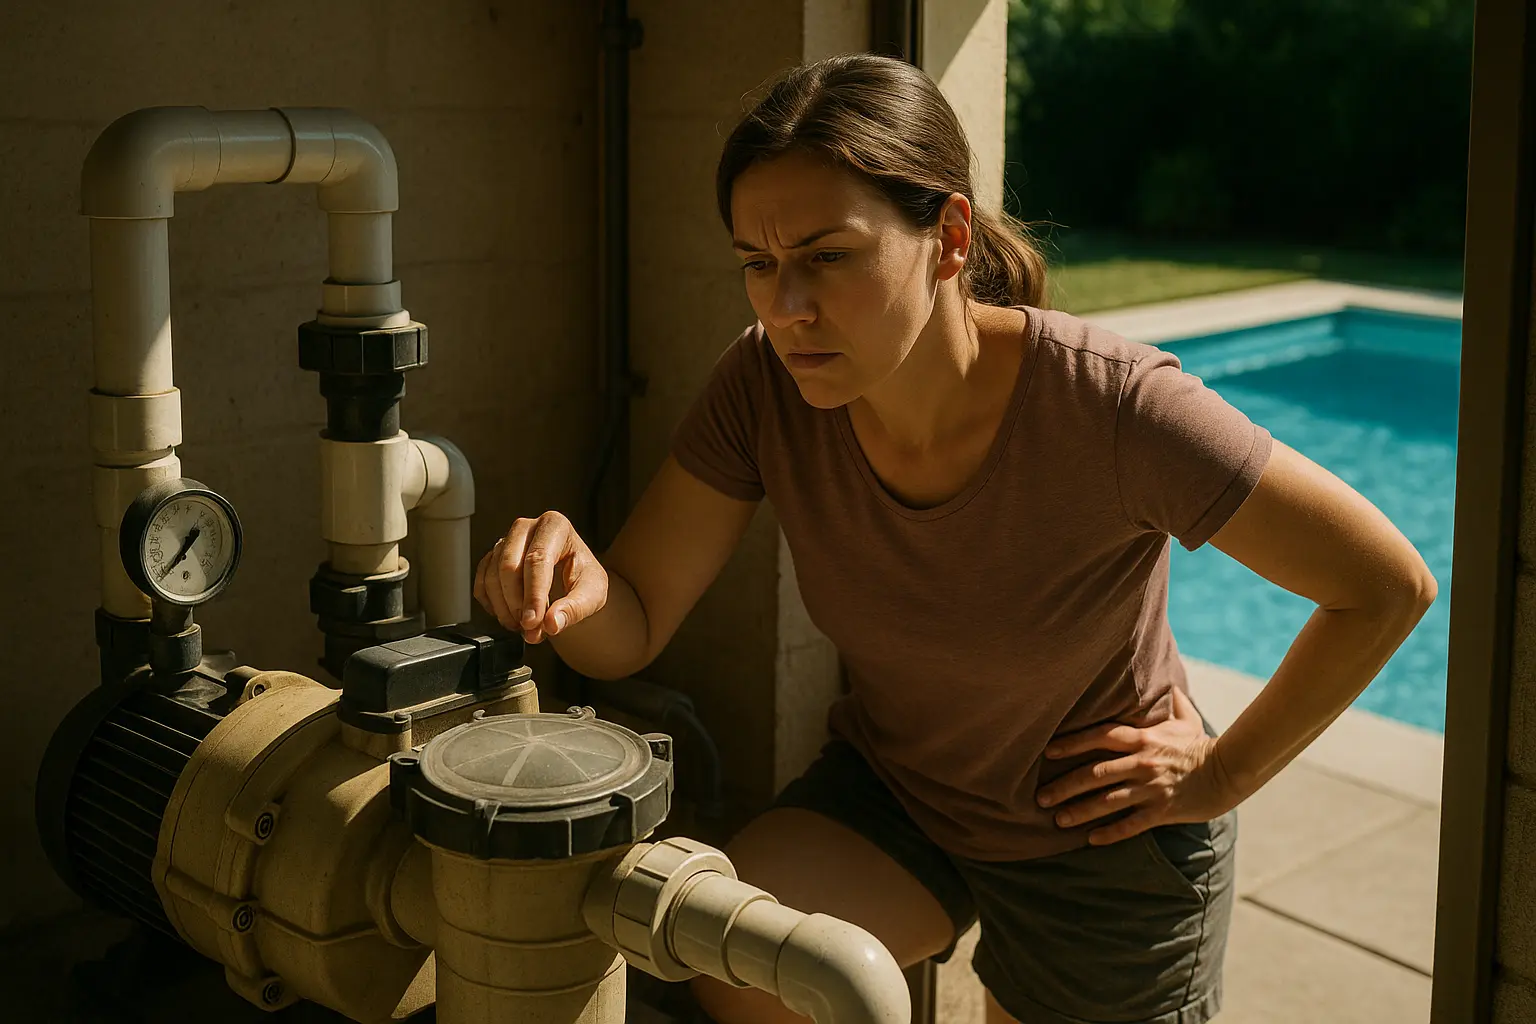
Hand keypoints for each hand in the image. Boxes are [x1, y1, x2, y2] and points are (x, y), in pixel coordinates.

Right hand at [473, 511, 608, 643]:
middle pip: (509, 565)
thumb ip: (574, 609)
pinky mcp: (492, 558)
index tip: (532, 622)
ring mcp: (506, 541)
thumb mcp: (592, 595)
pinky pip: (482, 582)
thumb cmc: (584, 582)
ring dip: (504, 608)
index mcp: (555, 526)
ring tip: (524, 628)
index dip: (533, 594)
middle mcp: (526, 528)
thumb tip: (551, 623)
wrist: (573, 583)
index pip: (538, 559)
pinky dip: (492, 605)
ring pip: (492, 575)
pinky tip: (509, 617)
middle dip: (516, 603)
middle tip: (529, 629)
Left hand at [1035, 686, 1238, 844]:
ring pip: (1107, 802)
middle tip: (1040, 797)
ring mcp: (1150, 789)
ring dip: (1080, 811)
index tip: (1047, 752)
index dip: (1072, 743)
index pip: (1099, 736)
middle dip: (1064, 785)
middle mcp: (1141, 763)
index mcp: (1142, 739)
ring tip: (1058, 820)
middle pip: (1094, 774)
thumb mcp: (1186, 719)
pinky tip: (1091, 839)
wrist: (1230, 772)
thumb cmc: (1202, 746)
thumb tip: (1171, 685)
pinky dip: (1109, 833)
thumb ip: (1173, 702)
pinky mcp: (1161, 811)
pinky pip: (1130, 825)